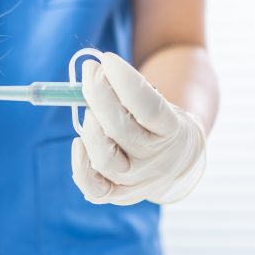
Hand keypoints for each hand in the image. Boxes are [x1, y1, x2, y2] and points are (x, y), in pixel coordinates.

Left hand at [71, 52, 205, 205]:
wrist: (175, 157)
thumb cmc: (156, 120)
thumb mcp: (156, 100)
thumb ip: (128, 90)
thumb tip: (93, 72)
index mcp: (173, 130)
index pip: (149, 107)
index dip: (125, 83)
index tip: (107, 59)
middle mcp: (157, 160)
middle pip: (121, 130)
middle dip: (99, 96)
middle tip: (91, 72)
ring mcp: (138, 181)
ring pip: (105, 160)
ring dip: (90, 129)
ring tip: (89, 111)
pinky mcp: (120, 195)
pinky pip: (94, 190)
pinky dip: (80, 166)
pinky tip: (78, 143)